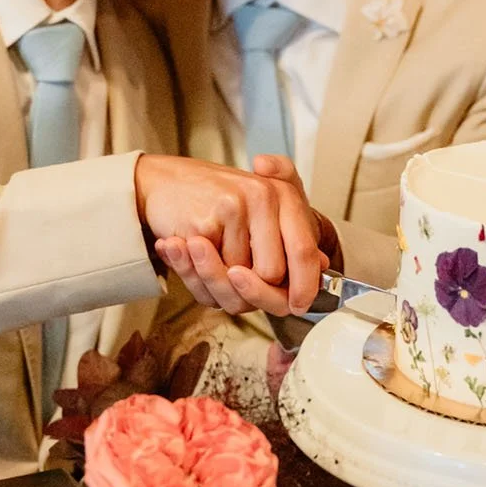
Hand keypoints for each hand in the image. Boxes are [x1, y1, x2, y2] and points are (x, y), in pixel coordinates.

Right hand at [135, 153, 324, 314]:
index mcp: (283, 194)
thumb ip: (291, 238)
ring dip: (220, 284)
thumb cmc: (213, 199)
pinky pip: (211, 275)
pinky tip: (186, 252)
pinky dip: (197, 276)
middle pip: (273, 276)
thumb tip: (323, 268)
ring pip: (240, 281)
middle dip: (252, 290)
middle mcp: (264, 196)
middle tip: (230, 276)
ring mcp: (234, 207)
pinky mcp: (205, 222)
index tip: (298, 304)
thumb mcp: (260, 211)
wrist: (162, 182)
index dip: (305, 285)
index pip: (305, 250)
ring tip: (203, 259)